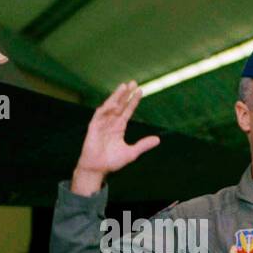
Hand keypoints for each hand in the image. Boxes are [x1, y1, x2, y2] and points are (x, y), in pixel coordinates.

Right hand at [71, 80, 158, 194]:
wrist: (97, 169)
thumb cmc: (111, 162)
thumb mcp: (131, 152)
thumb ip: (143, 145)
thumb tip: (158, 139)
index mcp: (119, 127)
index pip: (127, 111)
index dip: (133, 101)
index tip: (140, 91)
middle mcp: (111, 123)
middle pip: (119, 105)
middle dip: (126, 94)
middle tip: (133, 82)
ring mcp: (102, 123)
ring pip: (110, 106)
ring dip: (116, 96)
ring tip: (124, 86)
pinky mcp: (94, 127)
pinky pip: (100, 114)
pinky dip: (107, 108)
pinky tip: (114, 103)